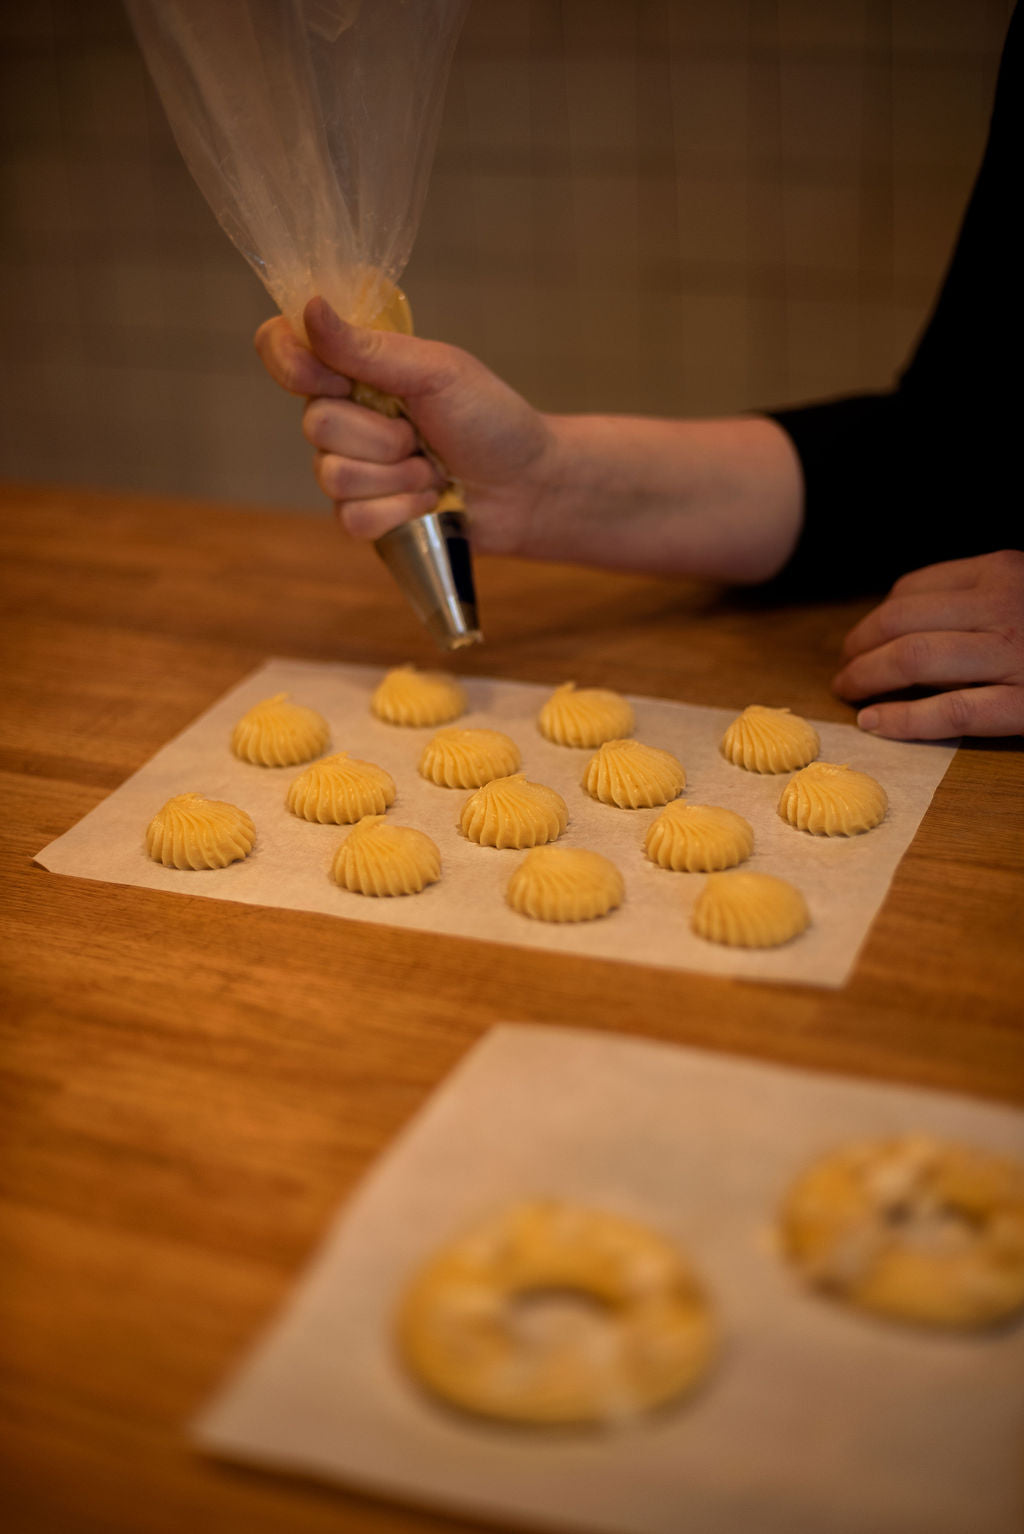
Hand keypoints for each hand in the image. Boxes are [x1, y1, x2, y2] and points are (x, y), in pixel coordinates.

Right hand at [254, 297, 552, 553]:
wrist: (527, 486)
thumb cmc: (490, 420)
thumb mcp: (436, 371)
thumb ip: (369, 348)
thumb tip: (310, 308)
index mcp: (353, 367)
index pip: (281, 348)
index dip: (294, 363)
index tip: (338, 378)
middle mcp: (342, 415)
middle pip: (314, 423)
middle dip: (381, 435)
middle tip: (421, 433)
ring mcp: (350, 468)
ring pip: (332, 475)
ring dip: (398, 475)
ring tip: (433, 470)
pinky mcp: (364, 516)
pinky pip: (353, 518)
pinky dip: (401, 510)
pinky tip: (429, 502)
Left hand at [832, 550, 1023, 738]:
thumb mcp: (1022, 593)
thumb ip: (978, 598)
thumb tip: (905, 628)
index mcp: (1000, 571)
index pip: (912, 589)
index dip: (874, 620)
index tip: (860, 643)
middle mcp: (1001, 605)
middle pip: (900, 621)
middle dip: (858, 648)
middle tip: (844, 672)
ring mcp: (1013, 655)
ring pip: (913, 658)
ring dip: (867, 677)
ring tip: (849, 694)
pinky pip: (950, 711)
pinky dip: (903, 719)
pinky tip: (874, 723)